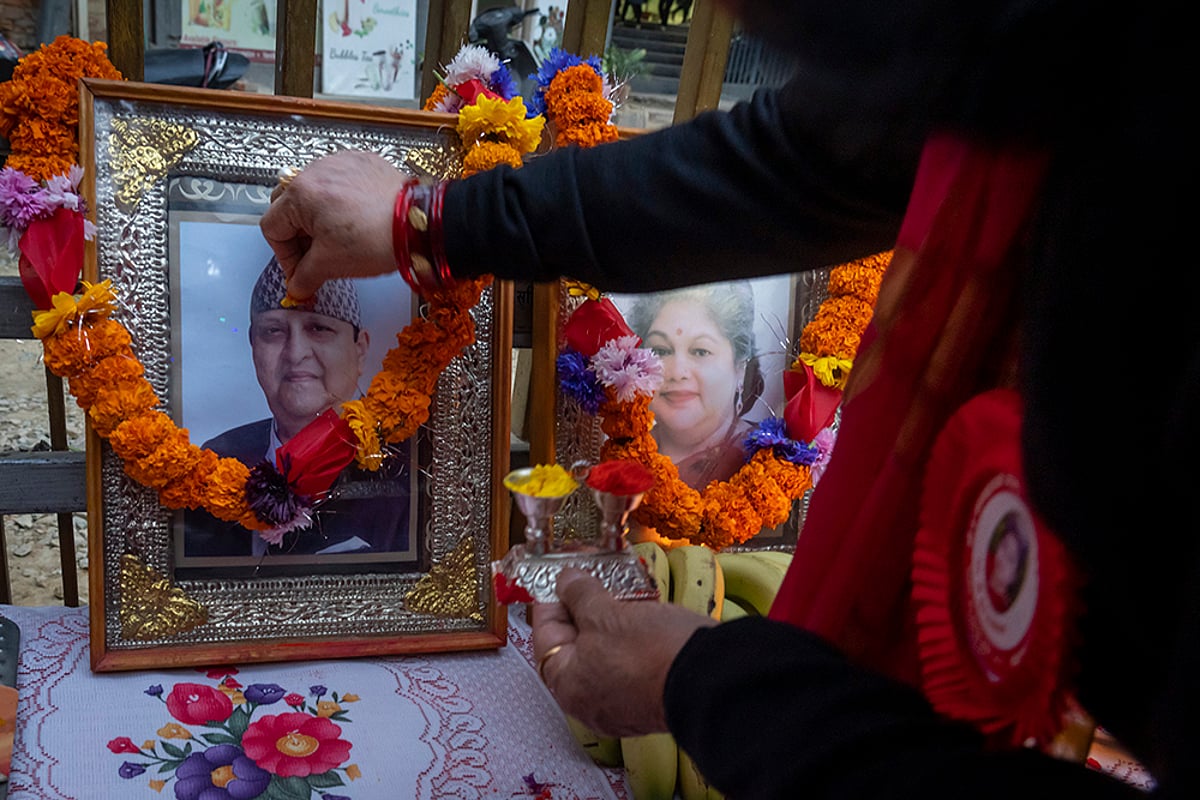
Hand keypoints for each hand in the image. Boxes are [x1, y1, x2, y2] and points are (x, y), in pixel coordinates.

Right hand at [259, 150, 407, 299]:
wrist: (419, 225)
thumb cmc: (378, 238)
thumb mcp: (331, 264)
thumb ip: (304, 277)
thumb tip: (297, 286)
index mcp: (300, 193)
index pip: (273, 228)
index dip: (285, 257)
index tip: (301, 273)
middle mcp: (317, 170)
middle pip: (289, 207)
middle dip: (299, 236)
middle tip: (315, 257)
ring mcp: (341, 163)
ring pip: (315, 193)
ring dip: (319, 219)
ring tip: (339, 240)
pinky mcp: (364, 162)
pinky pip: (341, 183)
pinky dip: (342, 203)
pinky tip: (357, 222)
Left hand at [532, 568, 715, 736]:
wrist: (711, 678)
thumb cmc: (652, 653)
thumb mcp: (607, 613)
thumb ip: (580, 595)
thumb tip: (566, 581)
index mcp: (569, 687)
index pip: (546, 637)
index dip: (552, 602)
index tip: (560, 580)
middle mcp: (591, 703)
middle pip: (577, 647)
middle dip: (584, 611)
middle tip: (592, 582)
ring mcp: (622, 704)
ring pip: (606, 655)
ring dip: (611, 623)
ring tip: (623, 593)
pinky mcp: (650, 697)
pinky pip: (631, 664)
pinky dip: (633, 640)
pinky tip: (645, 616)